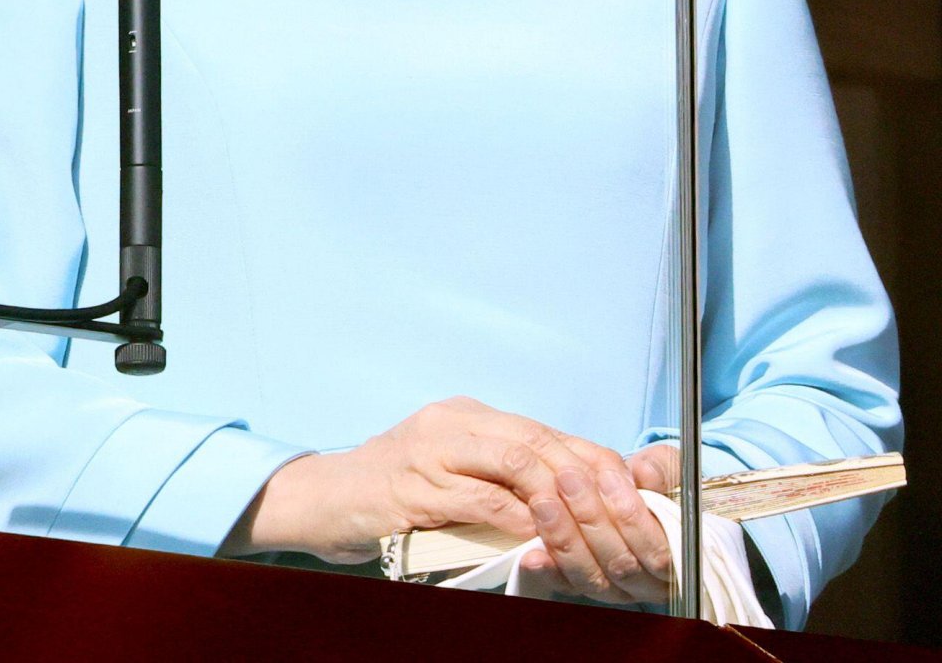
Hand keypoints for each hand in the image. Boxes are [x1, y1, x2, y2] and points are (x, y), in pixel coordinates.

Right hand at [222, 395, 674, 605]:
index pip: (545, 432)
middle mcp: (454, 424)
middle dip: (588, 477)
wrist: (323, 499)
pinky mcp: (415, 489)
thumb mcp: (448, 473)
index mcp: (467, 417)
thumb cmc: (391, 493)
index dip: (592, 460)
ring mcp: (432, 453)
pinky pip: (480, 499)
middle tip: (626, 514)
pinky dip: (517, 517)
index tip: (631, 493)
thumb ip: (496, 479)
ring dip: (561, 498)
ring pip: (517, 463)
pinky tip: (541, 536)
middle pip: (539, 441)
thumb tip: (563, 500)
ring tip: (592, 528)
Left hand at [516, 438, 678, 605]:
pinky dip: (548, 570)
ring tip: (543, 502)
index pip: (657, 551)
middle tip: (567, 480)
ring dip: (565, 539)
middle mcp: (646, 581)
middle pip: (620, 564)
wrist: (628, 495)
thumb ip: (662, 469)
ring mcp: (614, 587)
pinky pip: (565, 586)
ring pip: (591, 577)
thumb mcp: (667, 468)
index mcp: (676, 556)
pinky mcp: (582, 585)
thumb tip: (644, 474)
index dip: (631, 518)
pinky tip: (531, 555)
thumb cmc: (657, 484)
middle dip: (591, 519)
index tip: (608, 479)